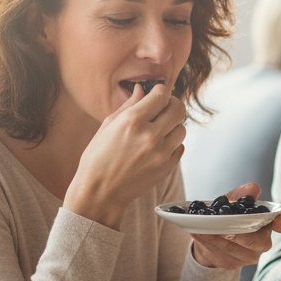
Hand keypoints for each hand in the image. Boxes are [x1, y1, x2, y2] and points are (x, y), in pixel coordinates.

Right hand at [67, 83, 187, 228]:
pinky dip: (172, 144)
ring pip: (181, 128)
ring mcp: (161, 152)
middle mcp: (150, 135)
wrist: (101, 192)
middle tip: (163, 108)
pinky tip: (157, 147)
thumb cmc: (98, 158)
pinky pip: (180, 147)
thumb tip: (141, 89)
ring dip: (172, 127)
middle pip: (178, 109)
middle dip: (172, 105)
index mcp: (132, 121)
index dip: (160, 91)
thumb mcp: (108, 126)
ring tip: (157, 131)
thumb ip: (128, 105)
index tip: (157, 94)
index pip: (161, 95)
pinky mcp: (167, 166)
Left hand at [189, 182, 280, 268]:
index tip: (279, 220)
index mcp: (268, 225)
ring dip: (217, 239)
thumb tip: (253, 188)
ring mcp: (249, 256)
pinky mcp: (233, 264)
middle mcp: (263, 243)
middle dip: (237, 235)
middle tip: (223, 229)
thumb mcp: (233, 201)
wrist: (215, 237)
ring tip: (204, 229)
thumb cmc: (230, 217)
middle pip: (254, 241)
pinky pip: (220, 254)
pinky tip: (199, 234)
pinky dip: (208, 243)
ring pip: (234, 249)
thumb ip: (242, 194)